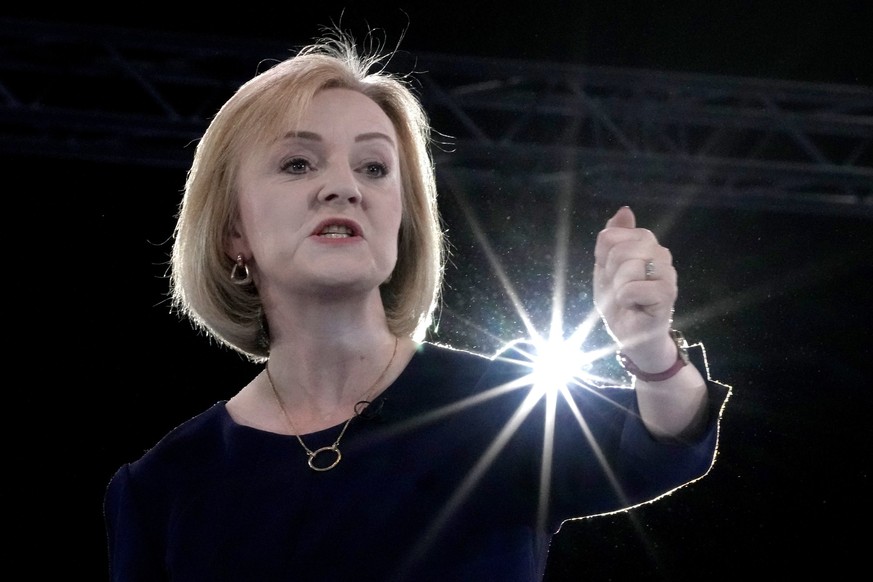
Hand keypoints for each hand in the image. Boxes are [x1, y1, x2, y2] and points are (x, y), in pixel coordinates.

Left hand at [593, 207, 676, 365]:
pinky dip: (626, 300)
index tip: (610, 273)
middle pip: (619, 250)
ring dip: (618, 289)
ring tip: (628, 299)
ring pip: (628, 268)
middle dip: (610, 274)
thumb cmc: (620, 302)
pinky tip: (634, 306)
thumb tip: (625, 210)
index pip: (611, 235)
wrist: (630, 334)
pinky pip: (633, 288)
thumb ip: (612, 238)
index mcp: (645, 243)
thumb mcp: (606, 267)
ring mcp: (667, 273)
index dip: (602, 257)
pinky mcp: (667, 294)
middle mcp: (660, 253)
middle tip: (619, 289)